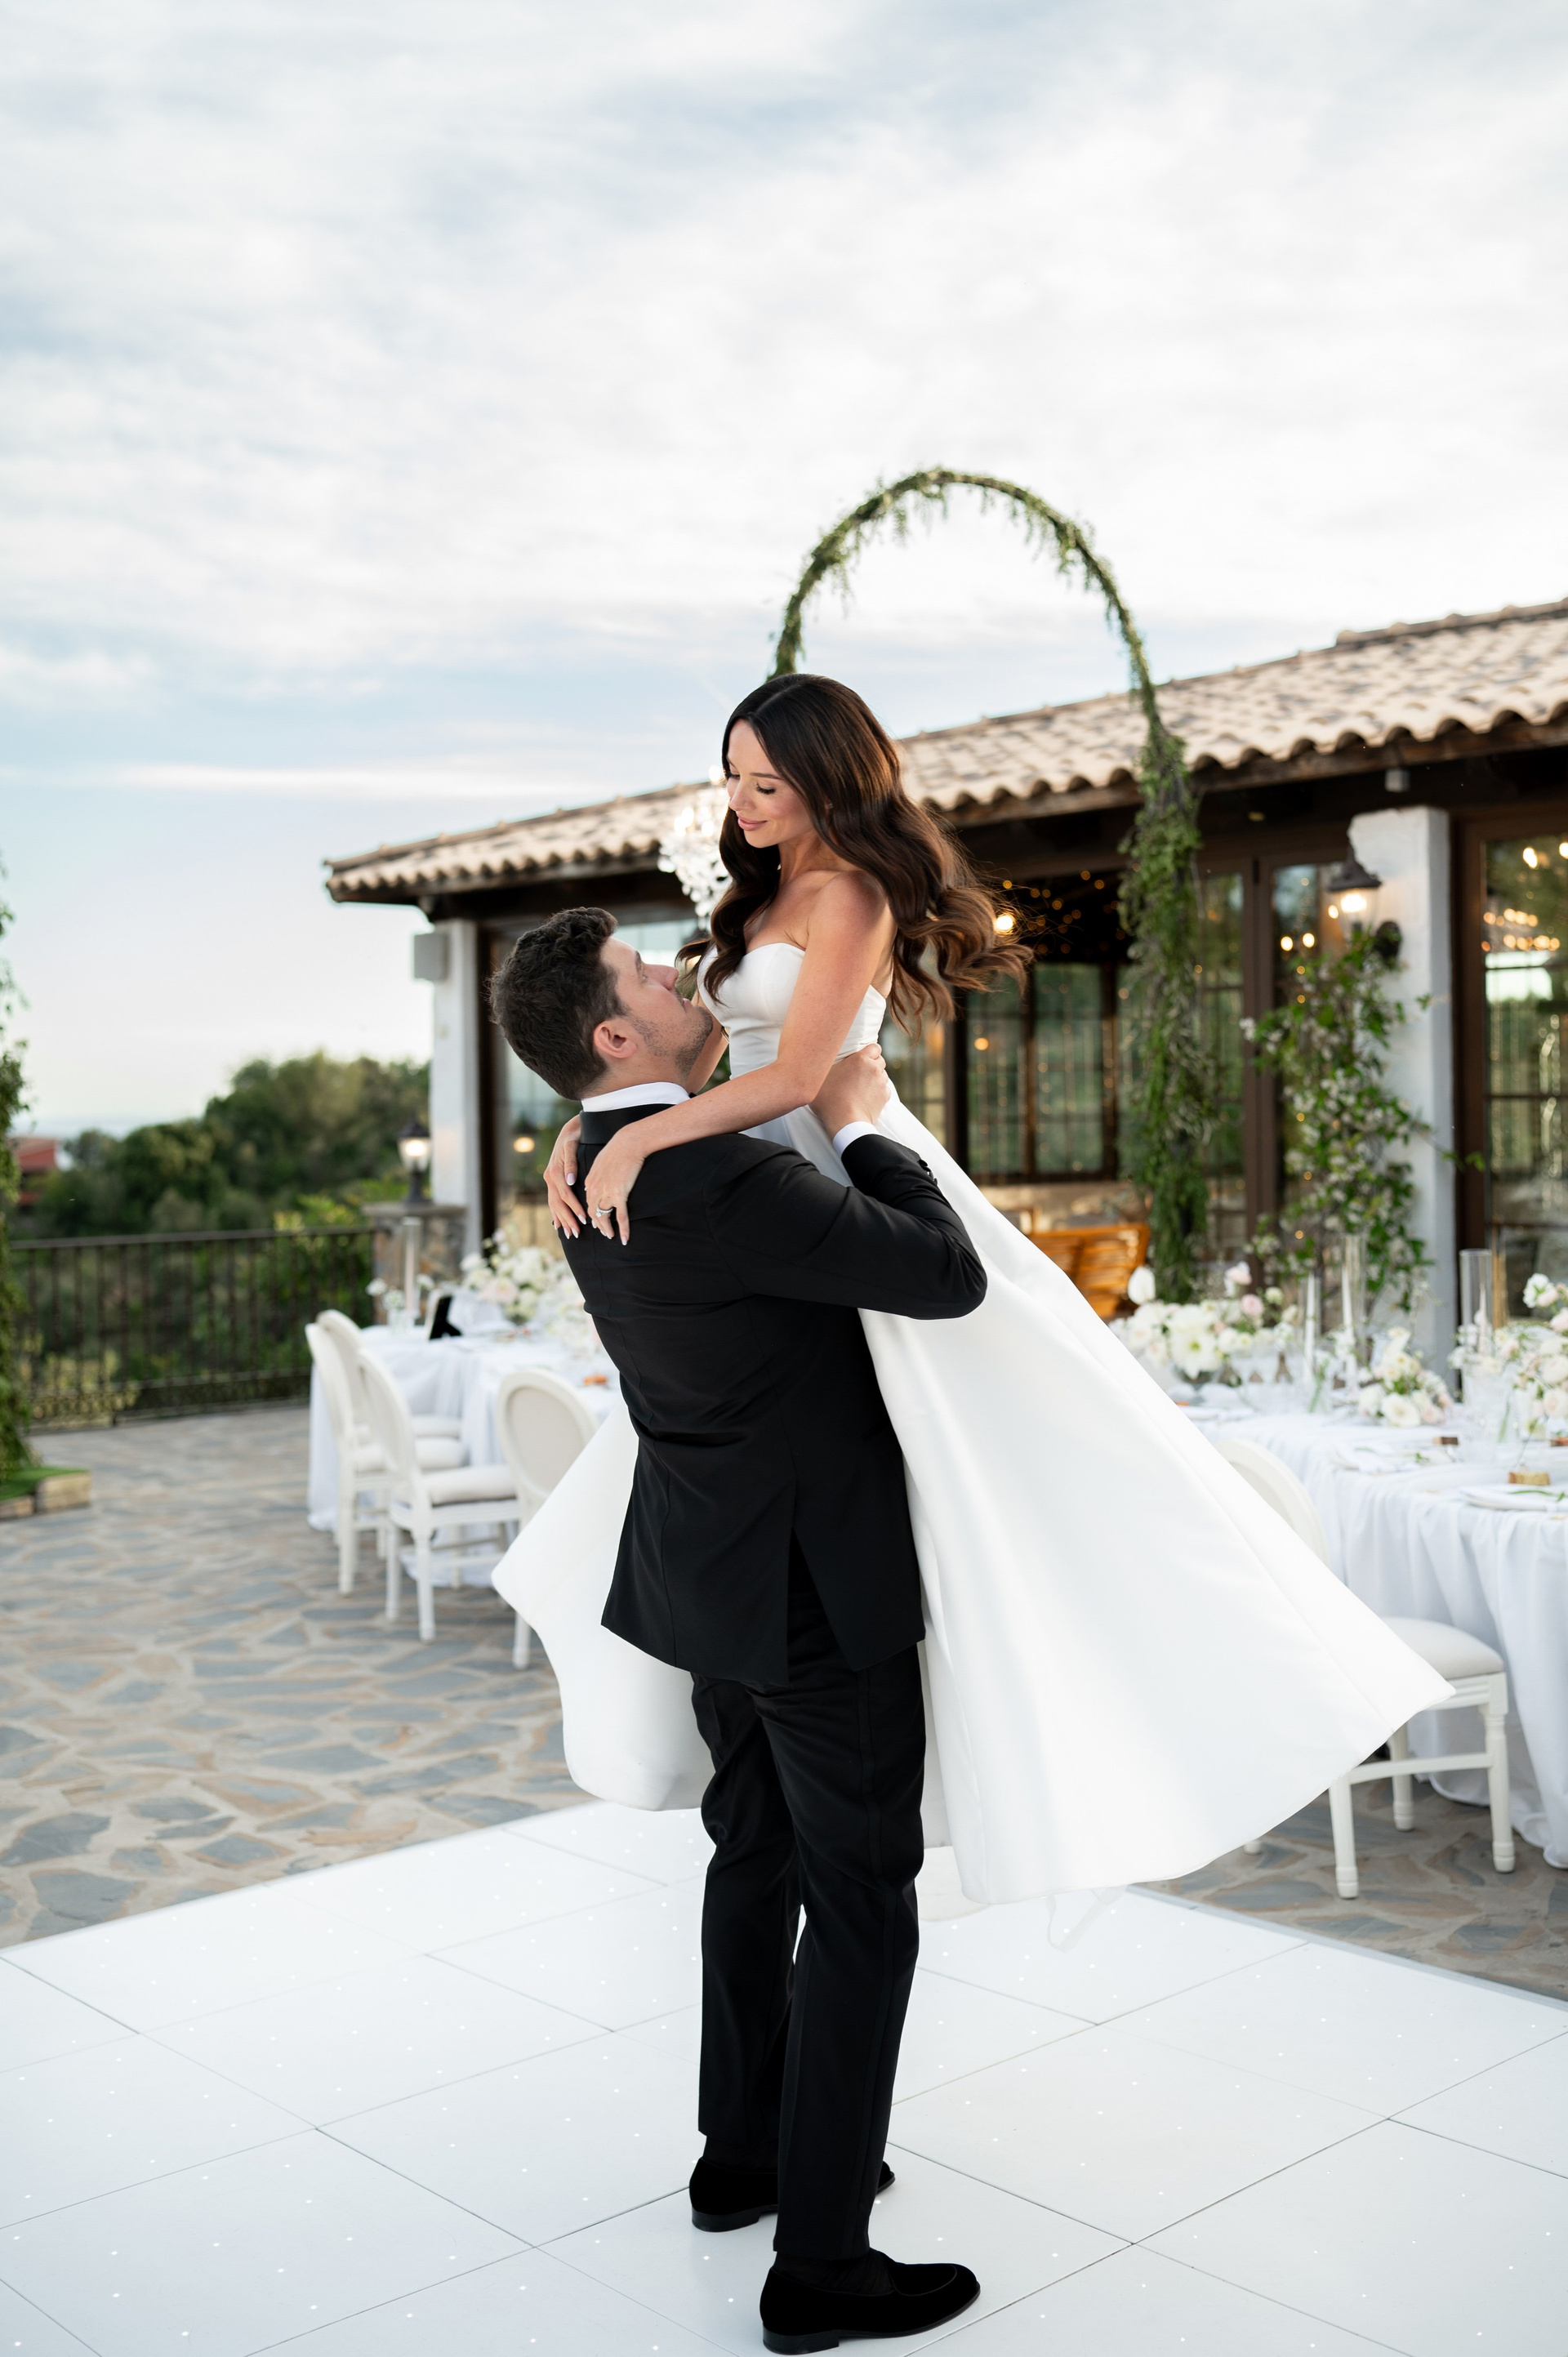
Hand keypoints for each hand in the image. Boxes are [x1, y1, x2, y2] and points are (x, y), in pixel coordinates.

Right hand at [544, 1118, 583, 1238]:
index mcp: (555, 1171)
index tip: (585, 1219)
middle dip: (568, 1219)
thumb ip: (571, 1164)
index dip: (574, 1208)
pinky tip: (558, 1224)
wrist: (569, 1128)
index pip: (565, 1195)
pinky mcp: (552, 1180)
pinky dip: (555, 1213)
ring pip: (554, 1204)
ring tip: (570, 1233)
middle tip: (577, 1234)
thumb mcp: (572, 1146)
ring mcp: (549, 1179)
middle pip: (558, 1204)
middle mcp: (549, 1177)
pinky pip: (552, 1200)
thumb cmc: (575, 1137)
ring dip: (562, 1220)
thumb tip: (570, 1181)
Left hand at [584, 1126, 646, 1245]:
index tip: (593, 1221)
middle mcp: (595, 1189)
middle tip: (602, 1232)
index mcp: (590, 1181)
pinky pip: (621, 1217)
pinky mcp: (620, 1195)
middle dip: (596, 1225)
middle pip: (592, 1213)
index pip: (587, 1202)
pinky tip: (624, 1239)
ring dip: (606, 1229)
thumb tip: (589, 1186)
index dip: (590, 1214)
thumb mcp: (599, 1162)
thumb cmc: (617, 1149)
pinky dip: (622, 1229)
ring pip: (603, 1217)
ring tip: (610, 1236)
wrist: (628, 1143)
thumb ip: (594, 1176)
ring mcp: (607, 1193)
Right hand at [812, 1044, 889, 1137]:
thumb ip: (827, 1066)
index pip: (874, 1047)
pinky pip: (884, 1090)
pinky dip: (877, 1092)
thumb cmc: (829, 1100)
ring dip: (874, 1079)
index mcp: (860, 1059)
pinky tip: (865, 1098)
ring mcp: (881, 1083)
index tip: (861, 1058)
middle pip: (879, 1061)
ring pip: (882, 1075)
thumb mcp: (821, 1078)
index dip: (869, 1052)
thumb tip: (823, 1061)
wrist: (845, 1123)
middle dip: (872, 1065)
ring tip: (861, 1088)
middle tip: (858, 1074)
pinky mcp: (885, 1097)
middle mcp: (874, 1068)